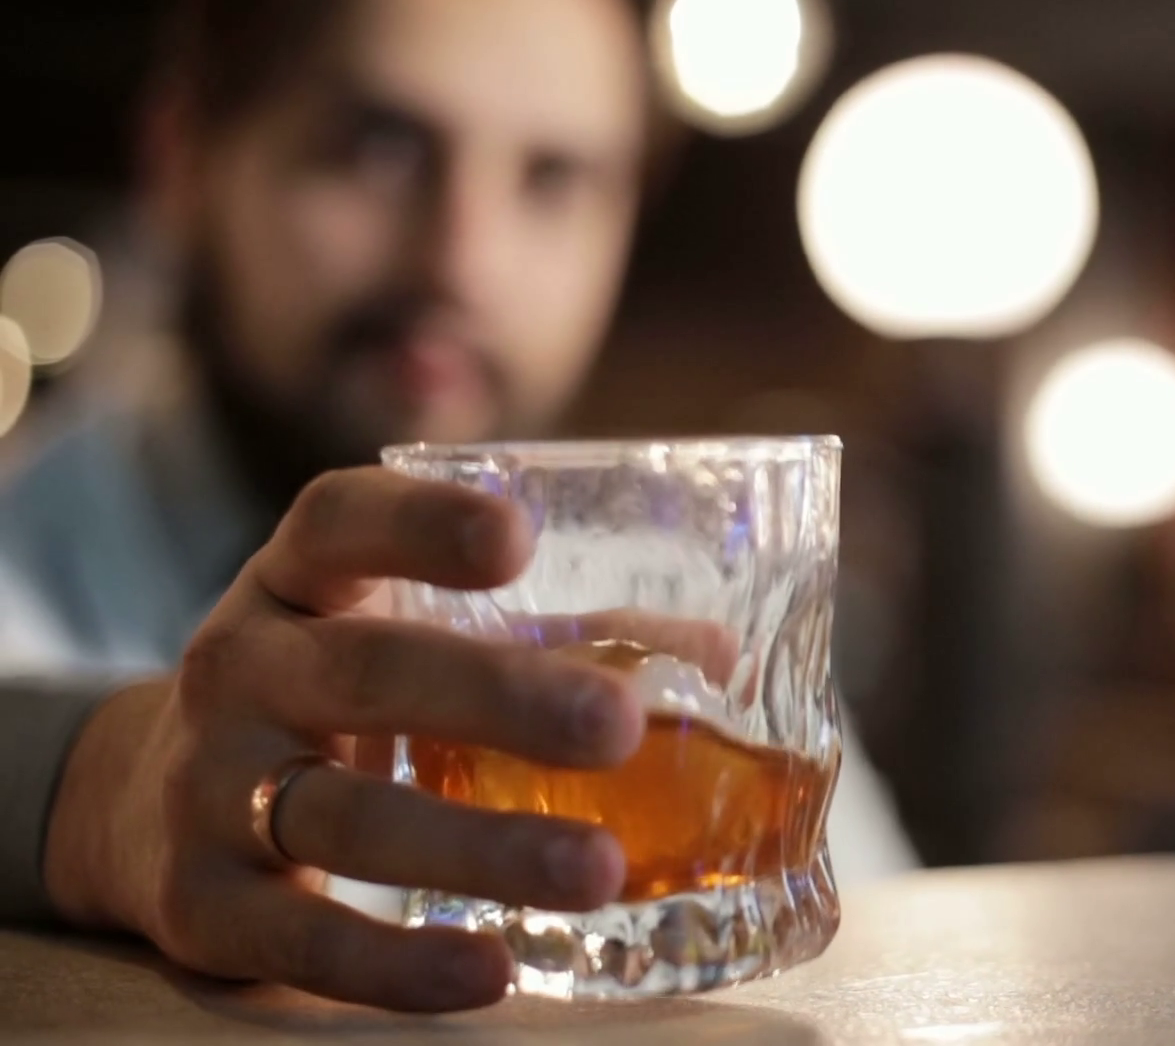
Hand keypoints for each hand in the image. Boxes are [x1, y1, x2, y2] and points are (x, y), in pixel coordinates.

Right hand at [41, 467, 648, 1010]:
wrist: (144, 808)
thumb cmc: (341, 704)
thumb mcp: (417, 643)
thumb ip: (559, 640)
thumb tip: (715, 658)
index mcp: (299, 583)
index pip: (339, 521)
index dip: (422, 523)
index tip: (518, 537)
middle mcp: (241, 668)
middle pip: (367, 671)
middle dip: (498, 698)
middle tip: (619, 726)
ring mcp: (209, 788)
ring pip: (345, 815)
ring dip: (478, 847)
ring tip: (599, 870)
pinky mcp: (201, 904)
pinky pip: (304, 940)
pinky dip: (398, 965)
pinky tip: (493, 968)